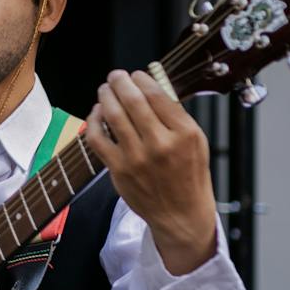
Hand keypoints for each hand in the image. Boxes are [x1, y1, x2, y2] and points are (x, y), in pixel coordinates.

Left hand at [86, 70, 218, 274]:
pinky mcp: (118, 169)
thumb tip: (151, 86)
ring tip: (105, 89)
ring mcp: (137, 157)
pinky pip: (97, 137)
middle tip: (116, 76)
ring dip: (105, 96)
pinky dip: (94, 120)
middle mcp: (161, 144)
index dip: (142, 79)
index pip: (157, 95)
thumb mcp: (195, 142)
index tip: (137, 74)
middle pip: (133, 100)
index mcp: (185, 133)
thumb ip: (175, 115)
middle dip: (120, 81)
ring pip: (112, 115)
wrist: (181, 214)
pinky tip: (97, 113)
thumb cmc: (188, 176)